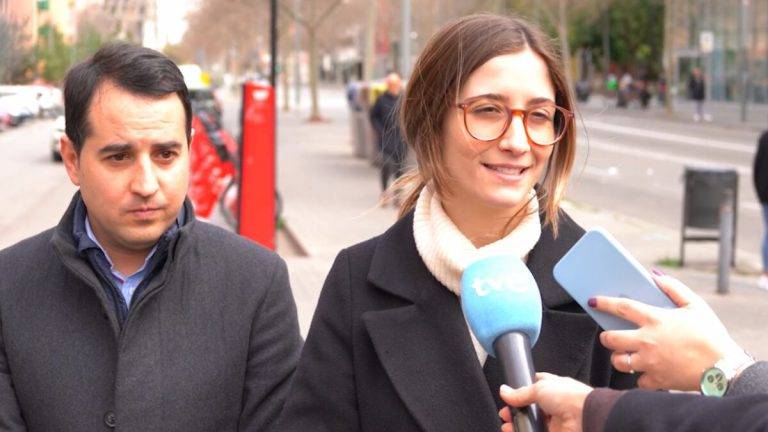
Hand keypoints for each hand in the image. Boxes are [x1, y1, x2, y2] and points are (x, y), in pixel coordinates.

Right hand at [499, 372, 591, 431]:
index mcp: (554, 388)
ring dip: (519, 424)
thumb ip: (520, 393)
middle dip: (517, 411)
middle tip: (505, 414)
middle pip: (532, 408)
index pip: (535, 387)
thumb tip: (505, 391)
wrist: (586, 417)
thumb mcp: (539, 388)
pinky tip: (515, 431)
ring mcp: (555, 421)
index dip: (521, 391)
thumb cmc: (570, 396)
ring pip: (533, 424)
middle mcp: (555, 404)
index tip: (509, 396)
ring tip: (507, 426)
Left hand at [592, 272, 741, 390]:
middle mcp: (647, 341)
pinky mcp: (656, 380)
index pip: (621, 307)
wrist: (725, 368)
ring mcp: (650, 362)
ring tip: (624, 354)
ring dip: (618, 357)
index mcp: (655, 320)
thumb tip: (654, 276)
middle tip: (608, 335)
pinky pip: (638, 380)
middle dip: (606, 337)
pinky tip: (646, 370)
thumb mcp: (696, 305)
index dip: (604, 303)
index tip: (592, 300)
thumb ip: (674, 288)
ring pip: (619, 361)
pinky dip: (640, 376)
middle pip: (611, 339)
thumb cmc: (711, 334)